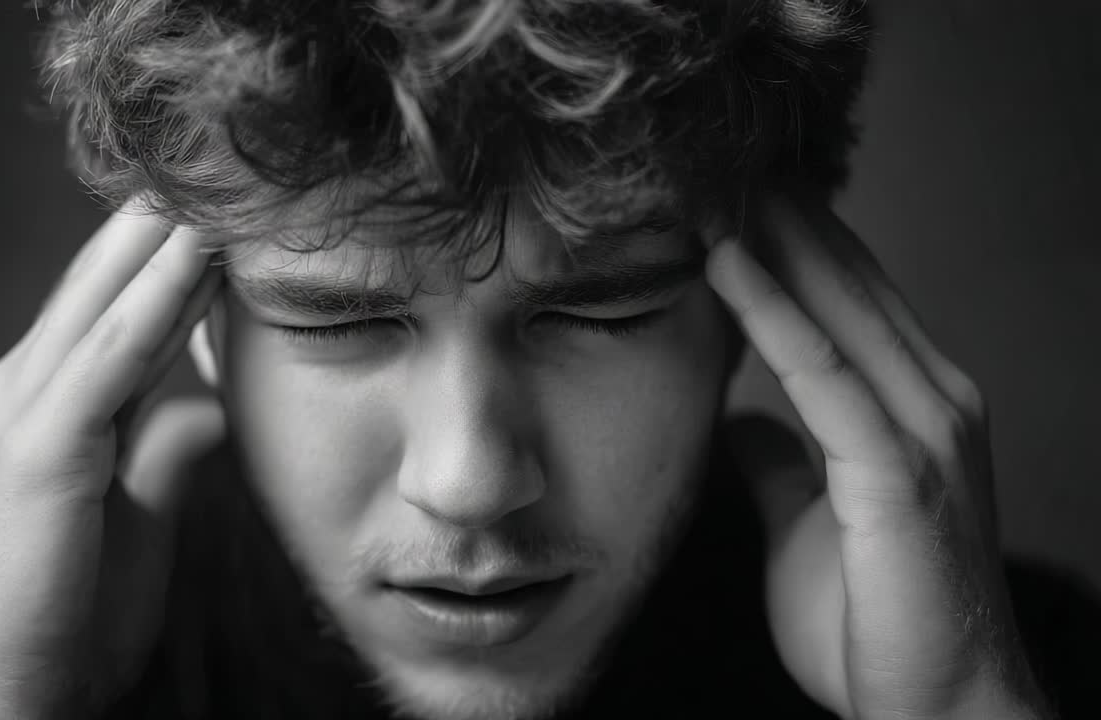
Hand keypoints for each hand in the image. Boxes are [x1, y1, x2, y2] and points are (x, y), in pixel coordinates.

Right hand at [0, 204, 224, 718]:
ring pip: (101, 302)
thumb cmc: (71, 604)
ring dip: (161, 238)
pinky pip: (106, 359)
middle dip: (162, 224)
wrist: (7, 688)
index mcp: (45, 400)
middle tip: (226, 164)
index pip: (110, 304)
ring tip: (218, 178)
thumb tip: (212, 399)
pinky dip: (149, 302)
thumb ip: (166, 444)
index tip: (228, 204)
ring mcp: (23, 413)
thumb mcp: (136, 506)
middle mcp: (22, 387)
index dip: (166, 252)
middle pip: (100, 282)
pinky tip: (191, 255)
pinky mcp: (40, 451)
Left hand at [705, 195, 1050, 719]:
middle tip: (716, 153)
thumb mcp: (812, 520)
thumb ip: (783, 465)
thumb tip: (746, 423)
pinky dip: (771, 309)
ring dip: (772, 237)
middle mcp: (932, 401)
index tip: (731, 190)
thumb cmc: (878, 623)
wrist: (935, 714)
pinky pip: (821, 371)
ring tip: (710, 176)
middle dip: (783, 215)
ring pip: (838, 306)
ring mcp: (924, 431)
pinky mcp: (898, 471)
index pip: (848, 300)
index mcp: (914, 409)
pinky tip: (723, 262)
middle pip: (848, 281)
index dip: (793, 241)